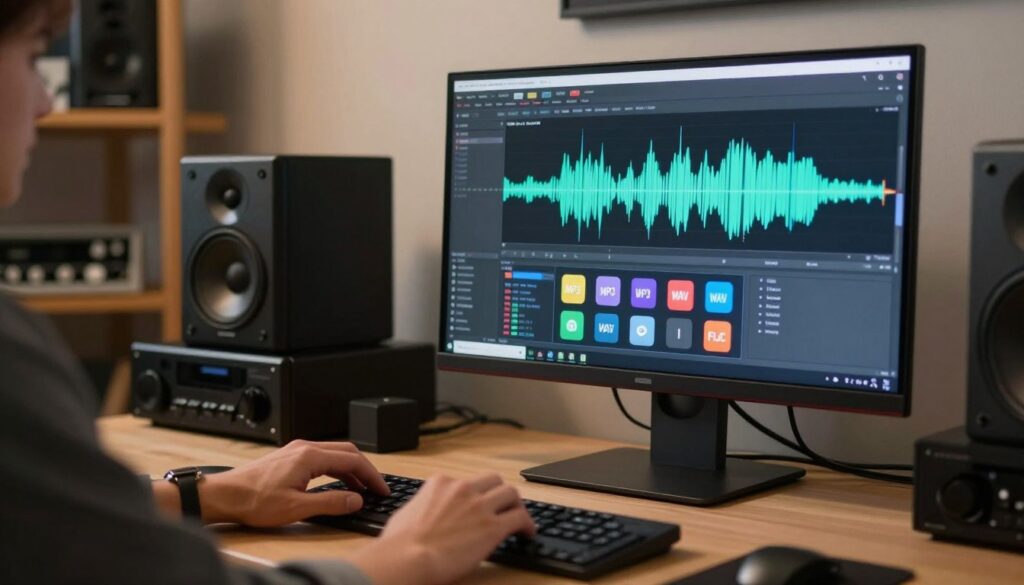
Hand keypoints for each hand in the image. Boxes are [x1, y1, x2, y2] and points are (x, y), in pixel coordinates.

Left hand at [183, 440, 388, 525]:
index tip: (382, 489)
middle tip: (378, 487)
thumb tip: (356, 500)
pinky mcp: (289, 457)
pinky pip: (322, 457)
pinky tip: (337, 482)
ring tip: (362, 488)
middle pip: (347, 452)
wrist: (224, 495)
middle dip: (366, 469)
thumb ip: (331, 502)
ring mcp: (296, 450)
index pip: (353, 460)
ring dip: (352, 469)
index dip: (372, 475)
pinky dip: (337, 468)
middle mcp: (305, 448)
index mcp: (309, 457)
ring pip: (335, 453)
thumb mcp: (297, 508)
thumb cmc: (254, 501)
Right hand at [349, 473, 535, 584]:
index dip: (475, 494)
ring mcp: (479, 506)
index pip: (467, 481)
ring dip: (516, 505)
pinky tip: (527, 533)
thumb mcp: (407, 513)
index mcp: (440, 483)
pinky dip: (527, 524)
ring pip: (511, 493)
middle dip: (500, 493)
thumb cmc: (399, 544)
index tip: (478, 505)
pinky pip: (520, 518)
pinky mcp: (493, 527)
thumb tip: (422, 516)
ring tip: (519, 519)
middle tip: (503, 507)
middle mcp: (462, 488)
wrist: (407, 557)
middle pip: (493, 481)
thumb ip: (422, 508)